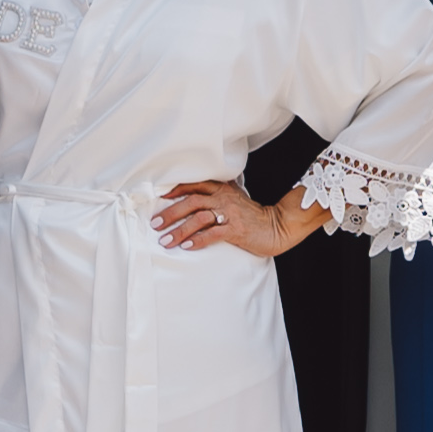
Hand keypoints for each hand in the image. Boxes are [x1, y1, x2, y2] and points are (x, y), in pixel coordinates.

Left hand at [155, 178, 315, 259]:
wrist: (277, 226)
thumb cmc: (252, 216)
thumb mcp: (234, 200)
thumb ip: (216, 197)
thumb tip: (193, 199)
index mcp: (222, 189)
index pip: (194, 185)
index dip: (175, 190)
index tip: (160, 197)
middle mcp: (223, 199)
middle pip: (191, 201)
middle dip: (171, 213)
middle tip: (155, 223)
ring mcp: (230, 214)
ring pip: (199, 218)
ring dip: (179, 230)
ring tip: (165, 240)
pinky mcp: (236, 229)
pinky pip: (213, 234)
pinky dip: (198, 240)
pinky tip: (186, 246)